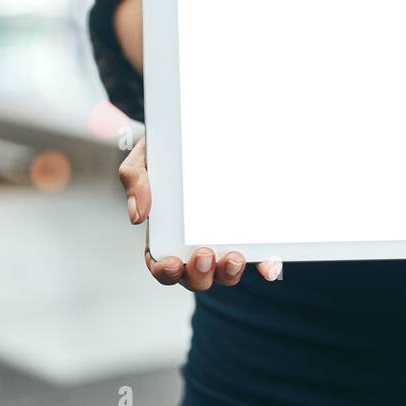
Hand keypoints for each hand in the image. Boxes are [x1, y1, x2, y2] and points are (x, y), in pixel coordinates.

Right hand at [120, 136, 281, 289]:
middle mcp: (195, 243)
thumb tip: (137, 216)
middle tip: (205, 255)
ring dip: (229, 274)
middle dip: (200, 275)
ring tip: (234, 258)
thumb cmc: (168, 151)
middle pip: (196, 276)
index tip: (172, 264)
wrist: (198, 129)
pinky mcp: (250, 232)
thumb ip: (135, 180)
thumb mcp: (146, 158)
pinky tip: (269, 266)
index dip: (166, 272)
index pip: (162, 264)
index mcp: (166, 234)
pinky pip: (259, 256)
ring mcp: (224, 239)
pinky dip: (265, 266)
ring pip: (225, 272)